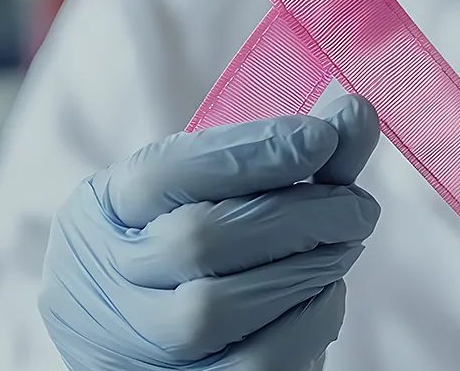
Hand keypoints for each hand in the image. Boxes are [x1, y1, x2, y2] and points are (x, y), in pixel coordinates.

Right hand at [38, 95, 380, 370]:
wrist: (155, 345)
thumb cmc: (197, 254)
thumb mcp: (221, 194)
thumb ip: (290, 158)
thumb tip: (356, 114)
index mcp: (104, 211)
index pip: (167, 172)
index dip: (250, 153)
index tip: (322, 138)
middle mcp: (101, 280)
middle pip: (199, 239)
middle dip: (298, 215)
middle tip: (359, 207)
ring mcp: (133, 344)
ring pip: (217, 308)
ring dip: (305, 268)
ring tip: (342, 247)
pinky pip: (253, 362)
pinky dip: (306, 321)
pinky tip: (324, 295)